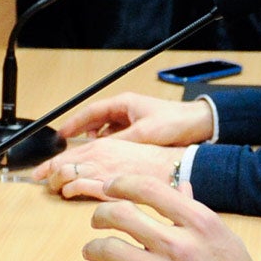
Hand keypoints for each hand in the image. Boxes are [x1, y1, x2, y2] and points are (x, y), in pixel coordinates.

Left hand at [35, 137, 184, 200]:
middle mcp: (98, 155)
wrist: (170, 168)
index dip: (49, 164)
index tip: (40, 172)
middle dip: (47, 174)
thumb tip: (88, 169)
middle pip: (60, 163)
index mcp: (102, 146)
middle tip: (43, 182)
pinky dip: (70, 191)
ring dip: (56, 183)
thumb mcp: (124, 152)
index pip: (67, 154)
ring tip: (57, 190)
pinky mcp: (107, 187)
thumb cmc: (152, 163)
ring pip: (64, 174)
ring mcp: (101, 171)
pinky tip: (70, 194)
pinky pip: (79, 187)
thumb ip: (105, 158)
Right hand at [51, 90, 213, 147]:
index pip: (90, 112)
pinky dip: (111, 146)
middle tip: (68, 149)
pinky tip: (109, 157)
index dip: (73, 123)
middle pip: (95, 121)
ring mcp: (132, 119)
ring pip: (106, 130)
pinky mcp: (140, 129)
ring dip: (98, 142)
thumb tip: (99, 149)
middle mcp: (125, 109)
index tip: (60, 135)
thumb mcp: (144, 133)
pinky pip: (118, 137)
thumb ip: (120, 141)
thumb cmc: (175, 122)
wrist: (199, 124)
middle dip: (81, 134)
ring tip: (90, 155)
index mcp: (124, 104)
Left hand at [78, 176, 260, 260]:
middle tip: (97, 221)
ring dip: (93, 248)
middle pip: (120, 213)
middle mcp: (180, 245)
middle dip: (100, 214)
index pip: (147, 188)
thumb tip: (181, 187)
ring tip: (92, 251)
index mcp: (201, 223)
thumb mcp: (226, 242)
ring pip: (108, 248)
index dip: (120, 184)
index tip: (110, 188)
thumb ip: (196, 215)